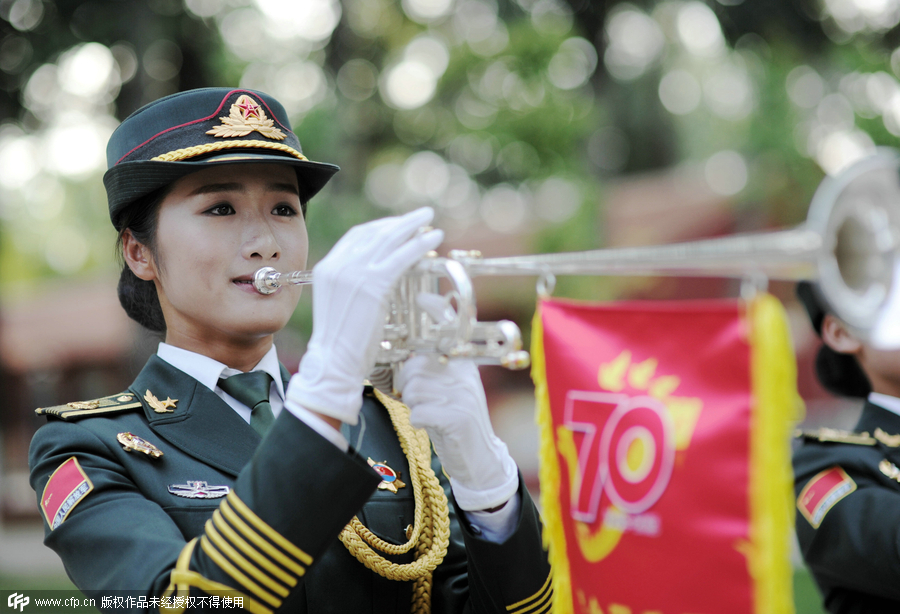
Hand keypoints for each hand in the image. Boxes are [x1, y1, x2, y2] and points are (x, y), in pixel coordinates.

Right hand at [285, 208, 442, 424]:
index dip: (382, 228)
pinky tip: (434, 239)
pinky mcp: (373, 285)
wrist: (333, 363)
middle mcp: (338, 266)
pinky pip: (401, 257)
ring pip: (388, 240)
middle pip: (373, 232)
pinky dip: (419, 245)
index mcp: (327, 268)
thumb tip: (381, 281)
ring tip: (430, 220)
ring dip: (413, 227)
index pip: (357, 237)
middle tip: (422, 216)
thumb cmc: (340, 345)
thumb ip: (356, 289)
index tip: (400, 226)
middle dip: (400, 222)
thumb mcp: (342, 307)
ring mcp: (354, 273)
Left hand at [396, 352, 518, 510]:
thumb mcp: (449, 392)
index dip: (408, 368)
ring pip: (414, 390)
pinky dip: (416, 421)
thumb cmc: (457, 423)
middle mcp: (465, 377)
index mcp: (463, 365)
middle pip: (415, 370)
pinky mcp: (457, 419)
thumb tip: (399, 363)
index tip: (407, 382)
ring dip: (412, 405)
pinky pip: (418, 413)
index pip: (424, 353)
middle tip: (416, 403)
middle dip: (406, 388)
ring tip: (425, 414)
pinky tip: (427, 425)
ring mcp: (463, 397)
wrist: (481, 458)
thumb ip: (430, 375)